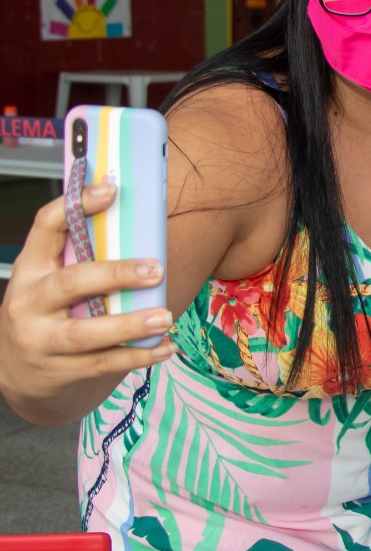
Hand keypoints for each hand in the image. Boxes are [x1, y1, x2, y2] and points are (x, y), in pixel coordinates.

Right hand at [0, 185, 173, 424]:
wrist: (15, 369)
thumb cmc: (47, 309)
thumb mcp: (50, 276)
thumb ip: (82, 251)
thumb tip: (132, 210)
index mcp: (30, 268)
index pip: (45, 227)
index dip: (74, 205)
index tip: (110, 190)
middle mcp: (29, 302)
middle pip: (71, 284)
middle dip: (115, 275)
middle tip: (155, 269)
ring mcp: (40, 339)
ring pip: (86, 333)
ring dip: (130, 325)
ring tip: (165, 317)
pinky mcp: (58, 370)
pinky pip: (103, 364)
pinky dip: (138, 357)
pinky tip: (166, 347)